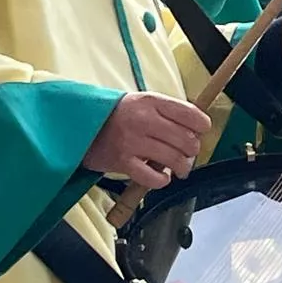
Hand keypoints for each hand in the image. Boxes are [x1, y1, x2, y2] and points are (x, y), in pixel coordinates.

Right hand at [82, 92, 210, 189]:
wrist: (80, 124)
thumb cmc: (117, 115)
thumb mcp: (142, 102)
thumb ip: (167, 112)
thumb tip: (197, 129)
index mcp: (151, 101)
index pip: (190, 114)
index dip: (202, 125)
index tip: (201, 132)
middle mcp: (143, 120)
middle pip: (186, 140)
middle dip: (193, 151)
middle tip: (188, 154)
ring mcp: (132, 141)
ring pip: (174, 159)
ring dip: (182, 168)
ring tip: (180, 169)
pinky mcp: (123, 162)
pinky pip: (153, 178)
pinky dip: (162, 181)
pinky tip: (162, 177)